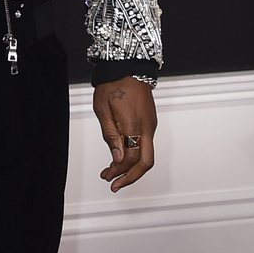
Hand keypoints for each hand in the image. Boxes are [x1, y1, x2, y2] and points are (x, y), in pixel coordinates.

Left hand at [93, 78, 156, 193]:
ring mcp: (150, 125)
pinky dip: (134, 155)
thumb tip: (117, 158)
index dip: (119, 170)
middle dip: (131, 177)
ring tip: (112, 173)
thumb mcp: (103, 110)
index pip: (131, 157)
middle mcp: (147, 127)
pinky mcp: (149, 122)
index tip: (107, 177)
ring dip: (131, 167)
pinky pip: (145, 144)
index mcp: (134, 124)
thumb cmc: (113, 84)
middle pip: (146, 162)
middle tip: (114, 185)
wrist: (128, 66)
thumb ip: (110, 135)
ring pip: (146, 154)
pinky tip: (120, 157)